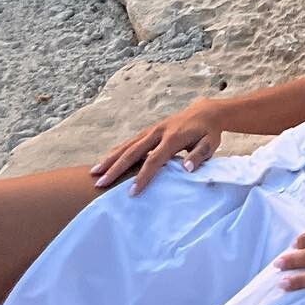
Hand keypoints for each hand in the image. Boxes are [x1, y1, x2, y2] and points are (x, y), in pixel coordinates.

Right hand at [90, 102, 224, 194]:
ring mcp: (152, 130)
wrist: (205, 111)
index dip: (143, 177)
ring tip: (94, 172)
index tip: (131, 192)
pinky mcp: (150, 130)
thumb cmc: (208, 133)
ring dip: (110, 158)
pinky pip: (130, 141)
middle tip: (99, 183)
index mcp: (173, 138)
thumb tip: (186, 169)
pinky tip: (105, 160)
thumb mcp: (210, 144)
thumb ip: (199, 156)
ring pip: (128, 145)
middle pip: (133, 151)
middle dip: (115, 168)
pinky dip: (117, 151)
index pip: (155, 160)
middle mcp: (159, 132)